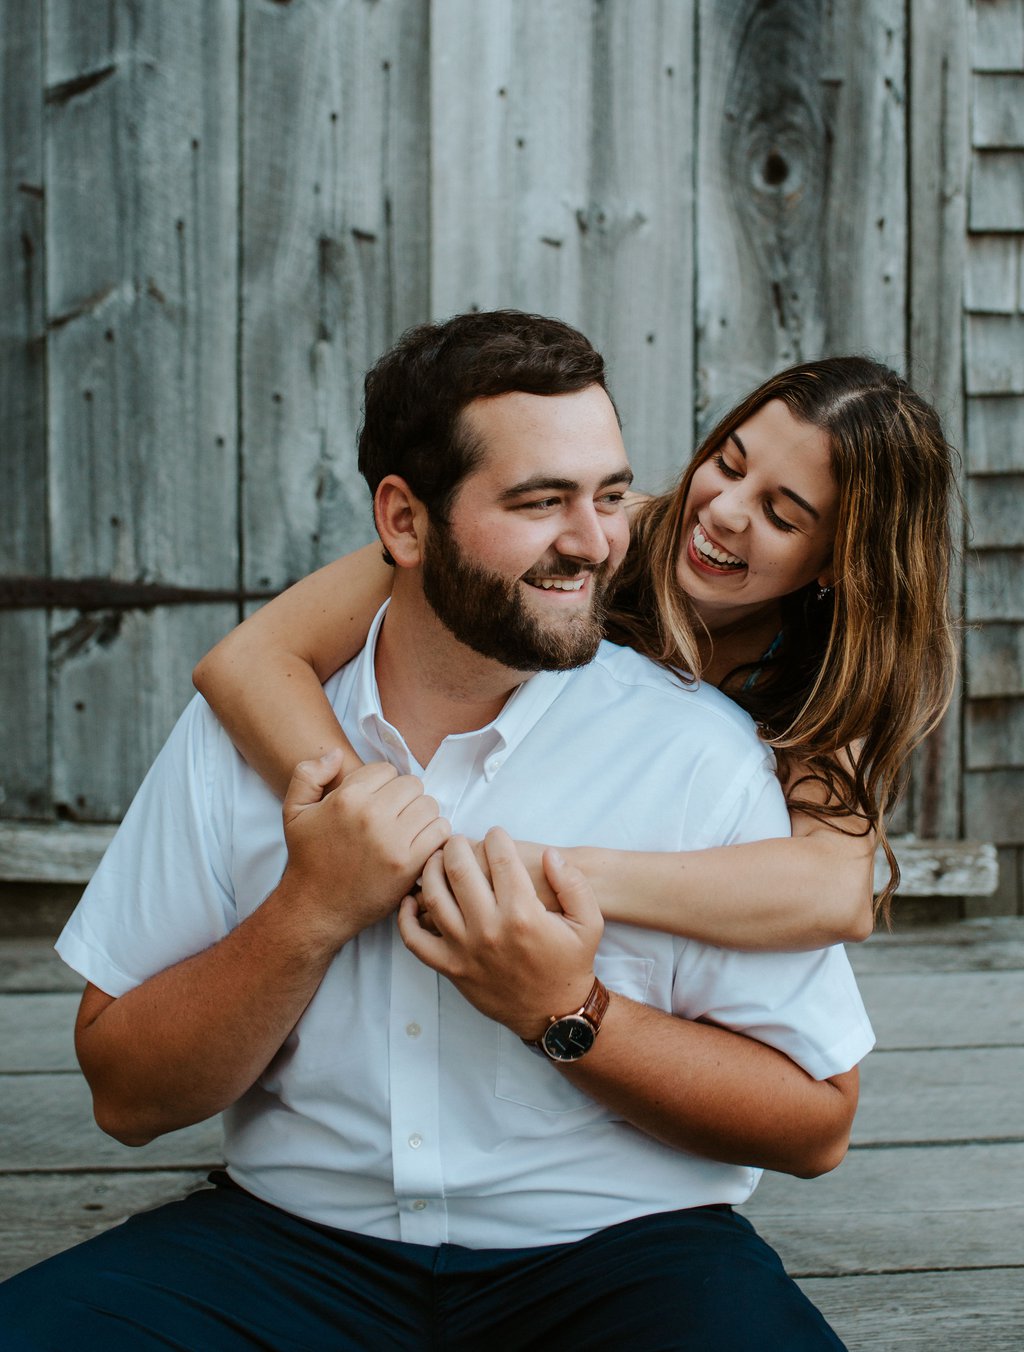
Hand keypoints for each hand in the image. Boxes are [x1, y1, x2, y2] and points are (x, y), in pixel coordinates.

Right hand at [281, 749, 450, 943]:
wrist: (316, 908)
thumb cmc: (307, 858)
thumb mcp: (293, 811)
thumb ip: (308, 774)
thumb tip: (337, 754)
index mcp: (347, 797)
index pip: (387, 770)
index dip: (383, 784)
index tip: (376, 803)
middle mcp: (371, 815)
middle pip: (412, 785)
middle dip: (405, 798)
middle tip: (394, 817)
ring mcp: (392, 840)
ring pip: (429, 805)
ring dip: (422, 816)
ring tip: (407, 830)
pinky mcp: (408, 864)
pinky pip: (440, 831)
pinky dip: (434, 836)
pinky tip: (418, 845)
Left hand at [398, 827, 602, 1039]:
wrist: (554, 1013)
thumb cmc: (570, 963)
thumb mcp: (589, 922)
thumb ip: (574, 883)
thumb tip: (550, 854)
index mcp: (523, 914)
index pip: (500, 859)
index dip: (496, 837)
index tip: (495, 834)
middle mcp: (489, 929)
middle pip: (459, 869)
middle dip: (458, 845)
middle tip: (460, 840)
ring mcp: (465, 949)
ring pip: (434, 896)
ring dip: (432, 870)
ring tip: (439, 860)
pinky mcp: (450, 967)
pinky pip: (416, 940)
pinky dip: (406, 917)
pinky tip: (412, 900)